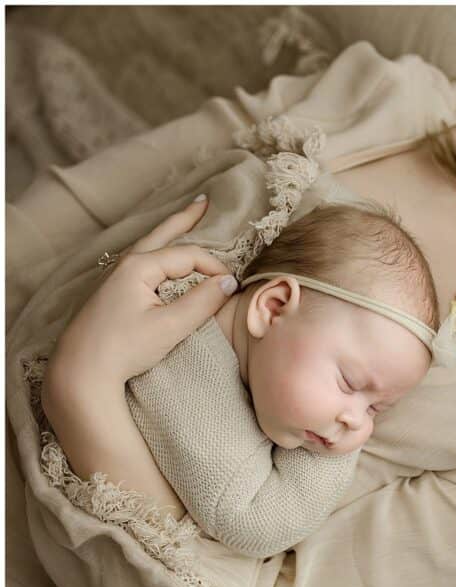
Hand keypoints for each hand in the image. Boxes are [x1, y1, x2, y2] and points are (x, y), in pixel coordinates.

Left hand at [48, 196, 236, 386]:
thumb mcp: (170, 327)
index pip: (188, 256)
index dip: (215, 268)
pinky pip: (140, 261)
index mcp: (139, 267)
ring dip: (169, 233)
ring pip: (148, 246)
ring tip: (184, 221)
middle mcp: (124, 265)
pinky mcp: (111, 294)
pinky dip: (156, 250)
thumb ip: (203, 302)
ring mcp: (114, 278)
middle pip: (162, 234)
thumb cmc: (123, 349)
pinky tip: (159, 257)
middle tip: (203, 202)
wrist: (79, 373)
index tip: (233, 287)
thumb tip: (229, 281)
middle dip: (184, 219)